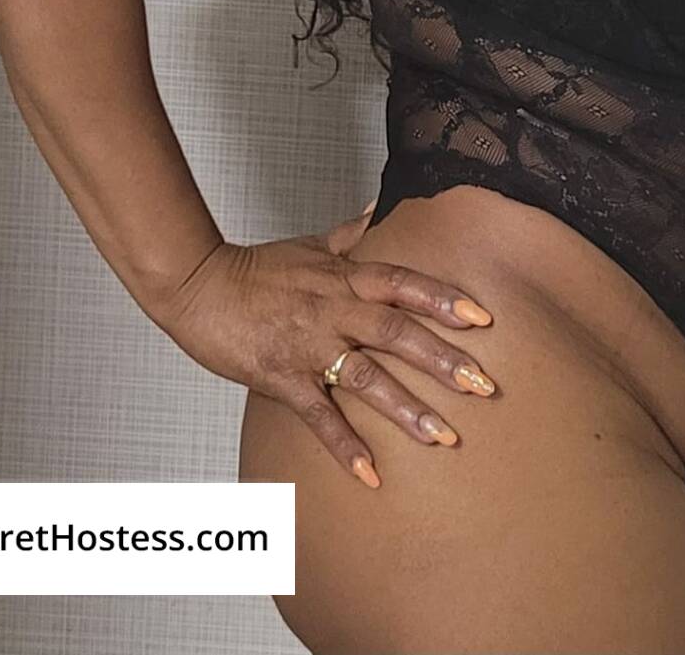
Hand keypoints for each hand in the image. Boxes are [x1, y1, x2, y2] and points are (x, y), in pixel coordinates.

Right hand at [153, 199, 494, 488]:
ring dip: (408, 407)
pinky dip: (345, 446)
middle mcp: (334, 309)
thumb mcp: (309, 244)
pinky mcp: (283, 378)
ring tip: (445, 436)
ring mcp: (310, 345)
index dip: (443, 298)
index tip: (483, 317)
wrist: (198, 284)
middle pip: (397, 331)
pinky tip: (372, 475)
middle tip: (485, 384)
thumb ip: (351, 233)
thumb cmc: (256, 267)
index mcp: (344, 277)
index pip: (404, 283)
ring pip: (366, 376)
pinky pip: (319, 416)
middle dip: (443, 358)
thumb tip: (383, 209)